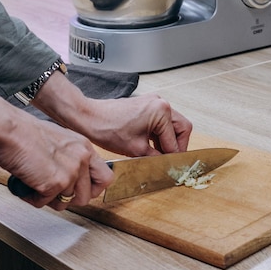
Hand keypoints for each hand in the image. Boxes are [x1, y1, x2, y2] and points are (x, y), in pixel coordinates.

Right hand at [0, 85, 113, 209]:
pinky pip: (44, 203)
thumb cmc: (26, 134)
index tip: (79, 190)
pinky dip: (32, 197)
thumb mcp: (60, 142)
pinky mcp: (55, 183)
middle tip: (51, 190)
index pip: (105, 178)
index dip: (92, 189)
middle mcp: (82, 159)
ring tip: (35, 185)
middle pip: (86, 196)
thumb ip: (71, 159)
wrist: (10, 131)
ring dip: (48, 199)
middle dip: (67, 198)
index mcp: (85, 148)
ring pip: (65, 203)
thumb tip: (71, 179)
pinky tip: (26, 184)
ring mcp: (70, 172)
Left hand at [76, 93, 192, 156]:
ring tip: (159, 155)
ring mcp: (154, 102)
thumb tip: (167, 164)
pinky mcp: (146, 105)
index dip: (174, 156)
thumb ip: (157, 158)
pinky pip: (162, 120)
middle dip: (176, 145)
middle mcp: (160, 103)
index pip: (176, 140)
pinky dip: (160, 133)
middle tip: (171, 160)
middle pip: (181, 128)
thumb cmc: (108, 129)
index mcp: (161, 112)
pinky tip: (152, 145)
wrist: (89, 118)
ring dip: (168, 140)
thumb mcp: (137, 150)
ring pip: (172, 124)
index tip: (173, 167)